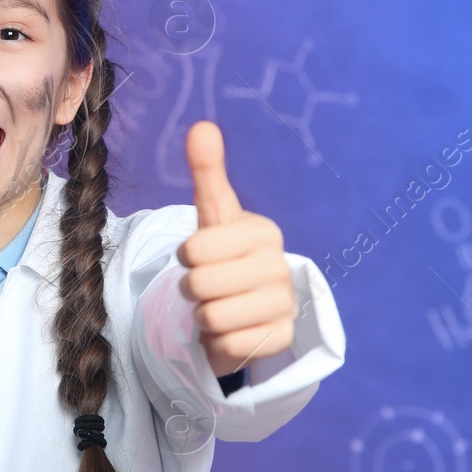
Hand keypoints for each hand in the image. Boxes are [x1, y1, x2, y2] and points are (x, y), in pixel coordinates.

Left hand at [176, 121, 296, 376]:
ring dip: (203, 316)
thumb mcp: (212, 215)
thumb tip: (201, 126)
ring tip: (218, 305)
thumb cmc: (223, 255)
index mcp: (264, 233)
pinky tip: (231, 329)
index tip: (198, 256)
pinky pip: (228, 345)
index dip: (186, 256)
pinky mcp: (281, 340)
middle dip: (192, 289)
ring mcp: (285, 306)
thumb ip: (207, 171)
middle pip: (200, 285)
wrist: (241, 305)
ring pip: (212, 317)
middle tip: (207, 285)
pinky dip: (218, 342)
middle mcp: (281, 268)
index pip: (196, 249)